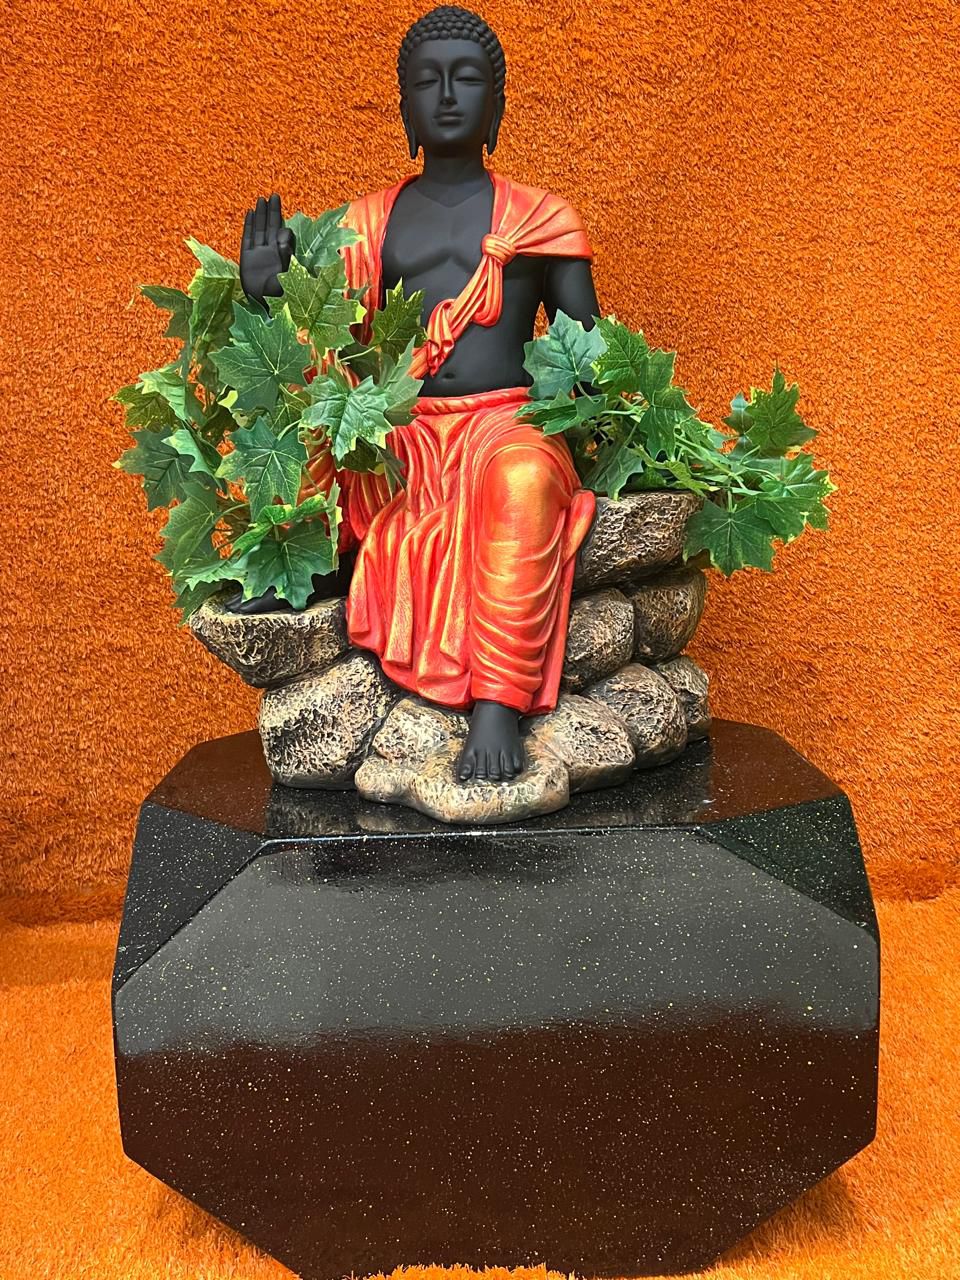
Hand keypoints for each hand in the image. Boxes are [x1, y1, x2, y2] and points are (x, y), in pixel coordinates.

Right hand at [239, 193, 295, 309]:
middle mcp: (270, 252)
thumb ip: (286, 255)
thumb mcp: (285, 276)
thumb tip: (286, 235)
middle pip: (272, 227)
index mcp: (282, 256)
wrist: (262, 307)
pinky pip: (248, 237)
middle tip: (274, 195)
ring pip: (260, 229)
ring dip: (261, 215)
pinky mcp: (247, 257)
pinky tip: (251, 213)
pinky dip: (249, 225)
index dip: (284, 228)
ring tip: (262, 200)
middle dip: (273, 212)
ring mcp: (258, 253)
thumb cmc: (277, 296)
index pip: (284, 237)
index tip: (284, 222)